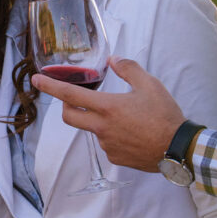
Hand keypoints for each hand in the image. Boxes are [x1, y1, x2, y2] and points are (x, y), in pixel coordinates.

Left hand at [31, 57, 185, 172]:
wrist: (180, 150)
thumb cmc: (166, 116)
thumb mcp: (150, 85)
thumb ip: (129, 69)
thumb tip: (113, 60)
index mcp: (107, 107)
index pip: (69, 94)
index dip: (49, 86)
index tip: (36, 79)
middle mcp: (101, 127)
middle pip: (68, 116)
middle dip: (66, 106)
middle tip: (77, 99)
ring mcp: (106, 144)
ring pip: (90, 129)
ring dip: (97, 121)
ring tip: (125, 118)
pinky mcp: (114, 157)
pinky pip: (106, 143)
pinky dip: (112, 135)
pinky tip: (132, 133)